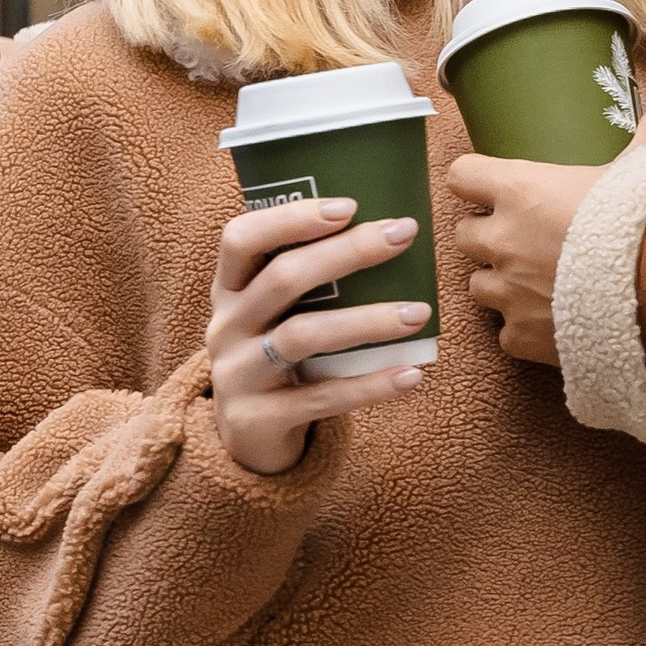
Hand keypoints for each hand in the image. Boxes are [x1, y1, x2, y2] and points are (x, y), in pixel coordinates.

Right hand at [206, 197, 431, 476]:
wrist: (247, 440)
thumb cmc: (277, 357)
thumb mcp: (274, 315)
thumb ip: (308, 280)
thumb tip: (389, 233)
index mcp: (229, 290)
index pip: (240, 238)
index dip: (290, 218)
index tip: (349, 205)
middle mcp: (226, 326)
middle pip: (282, 278)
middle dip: (347, 252)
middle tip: (404, 234)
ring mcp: (238, 374)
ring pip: (303, 336)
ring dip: (367, 321)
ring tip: (419, 313)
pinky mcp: (258, 419)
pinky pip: (322, 398)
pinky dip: (371, 385)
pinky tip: (412, 373)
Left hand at [453, 98, 645, 366]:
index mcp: (521, 190)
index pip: (462, 176)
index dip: (476, 180)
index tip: (492, 186)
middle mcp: (504, 240)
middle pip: (464, 234)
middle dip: (489, 236)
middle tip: (524, 238)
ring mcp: (509, 292)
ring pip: (478, 286)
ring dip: (501, 283)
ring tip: (538, 284)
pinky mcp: (523, 336)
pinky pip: (507, 334)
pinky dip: (525, 329)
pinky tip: (555, 325)